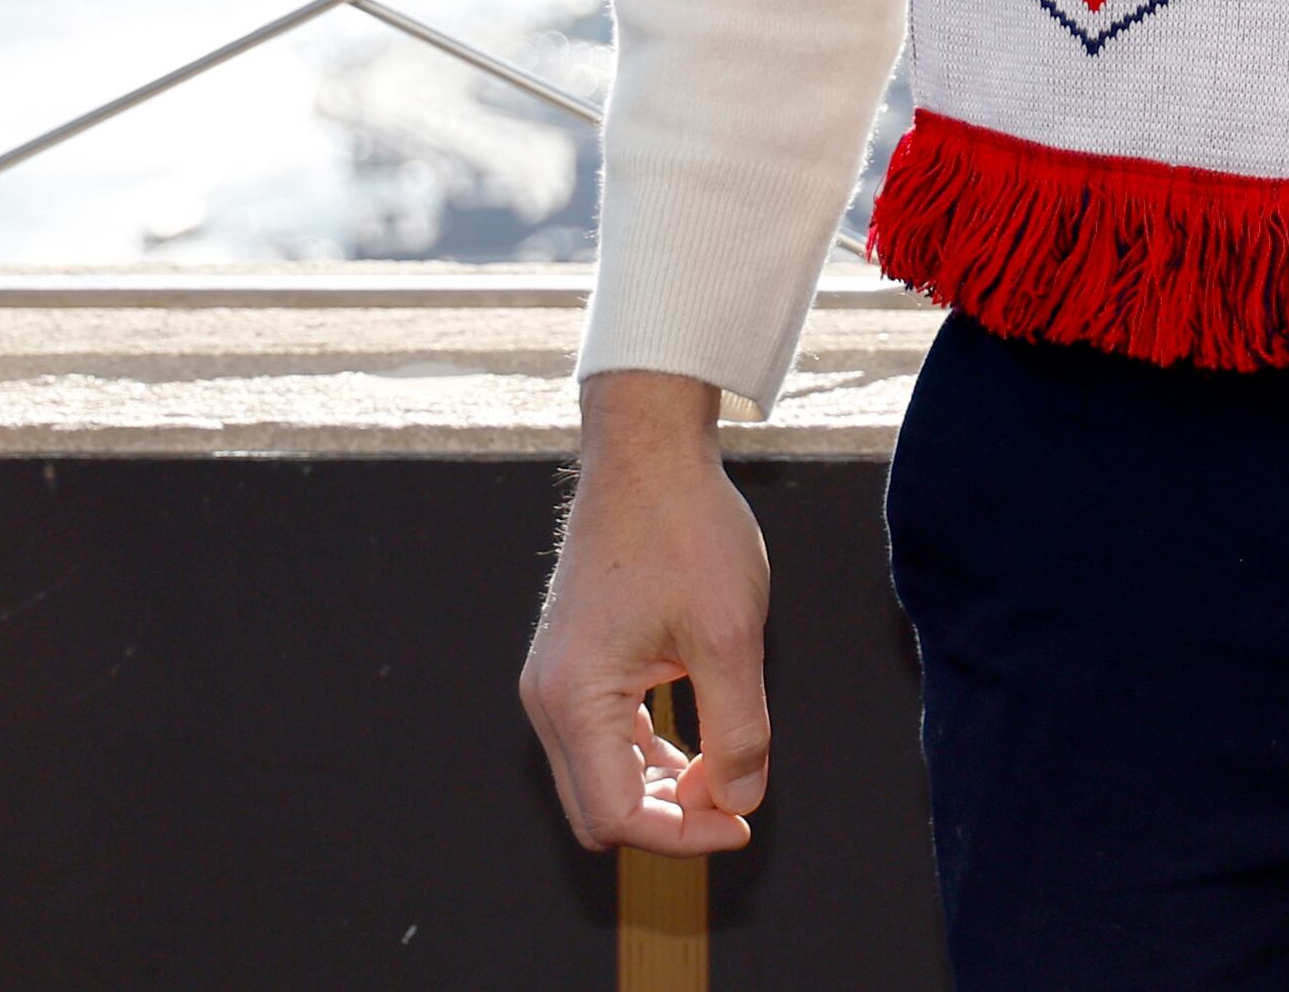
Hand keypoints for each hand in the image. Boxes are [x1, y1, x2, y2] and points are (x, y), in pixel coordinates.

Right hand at [520, 369, 775, 854]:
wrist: (649, 453)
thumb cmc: (686, 529)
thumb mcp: (731, 634)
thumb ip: (738, 730)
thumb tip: (739, 802)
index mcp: (575, 697)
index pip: (617, 816)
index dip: (683, 835)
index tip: (741, 821)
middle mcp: (547, 697)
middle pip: (598, 809)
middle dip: (669, 818)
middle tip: (737, 797)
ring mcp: (553, 681)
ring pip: (600, 779)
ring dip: (661, 789)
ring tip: (727, 767)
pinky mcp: (571, 664)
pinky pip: (604, 740)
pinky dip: (648, 755)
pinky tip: (699, 740)